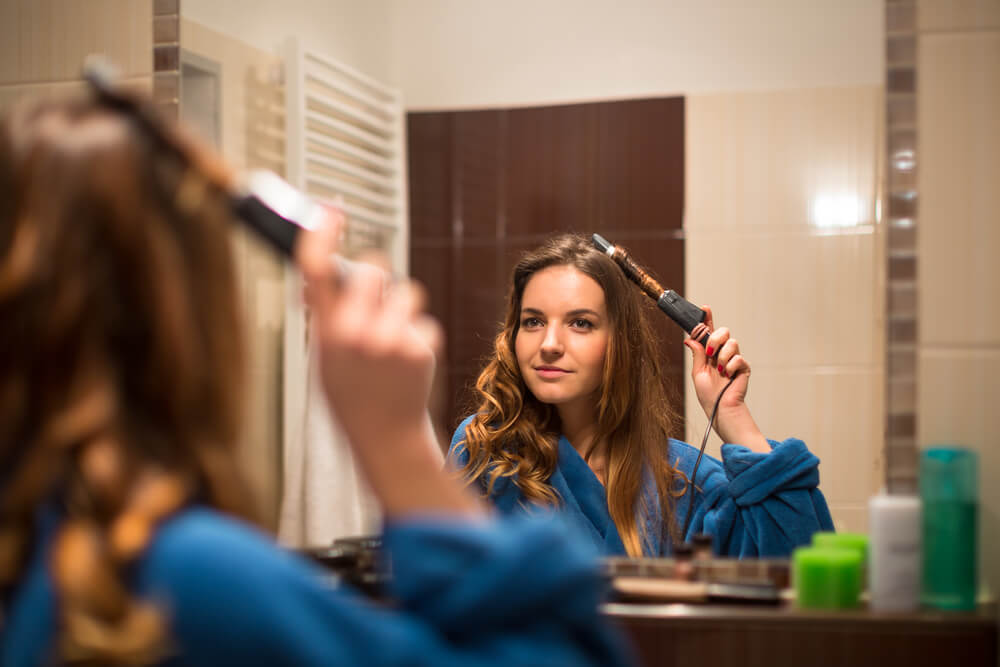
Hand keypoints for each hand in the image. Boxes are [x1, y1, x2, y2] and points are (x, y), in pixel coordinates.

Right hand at [295, 210, 442, 449]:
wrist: (385, 435)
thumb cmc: (351, 394)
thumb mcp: (323, 357)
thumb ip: (322, 317)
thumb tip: (315, 280)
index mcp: (326, 333)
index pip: (318, 271)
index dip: (321, 235)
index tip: (330, 213)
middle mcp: (356, 333)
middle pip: (373, 269)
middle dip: (374, 278)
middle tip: (372, 298)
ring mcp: (390, 340)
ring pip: (406, 291)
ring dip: (400, 307)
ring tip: (391, 338)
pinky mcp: (420, 347)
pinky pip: (423, 320)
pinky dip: (417, 334)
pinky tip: (407, 361)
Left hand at [683, 306, 768, 451]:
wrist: (720, 408)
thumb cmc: (708, 394)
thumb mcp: (697, 372)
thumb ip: (697, 354)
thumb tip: (689, 338)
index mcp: (709, 352)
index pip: (709, 332)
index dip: (707, 319)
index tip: (704, 308)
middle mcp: (722, 353)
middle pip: (723, 331)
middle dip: (716, 337)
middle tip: (710, 351)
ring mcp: (734, 359)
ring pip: (732, 343)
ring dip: (722, 355)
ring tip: (719, 369)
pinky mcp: (743, 367)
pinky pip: (738, 357)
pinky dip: (730, 366)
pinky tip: (727, 375)